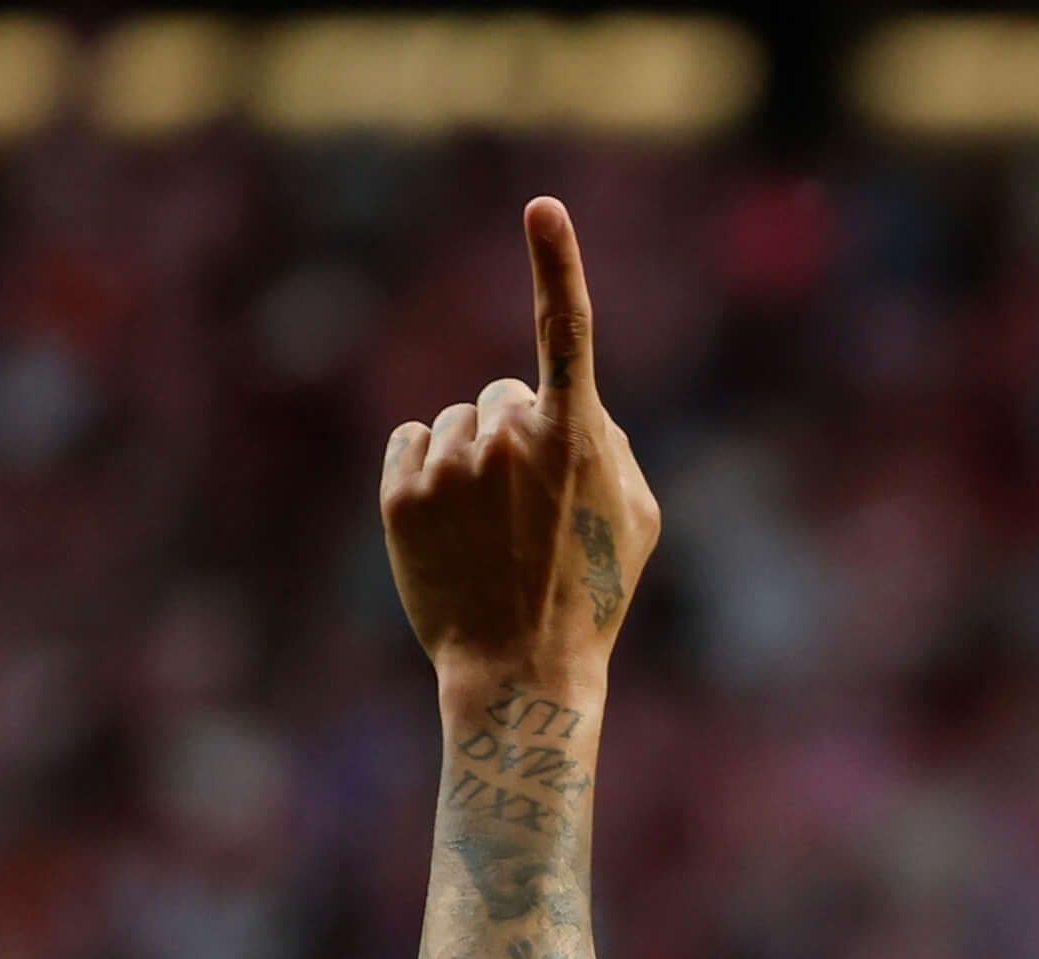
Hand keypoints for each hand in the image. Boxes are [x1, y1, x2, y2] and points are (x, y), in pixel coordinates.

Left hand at [381, 198, 661, 689]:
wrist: (522, 670)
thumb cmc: (592, 595)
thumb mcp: (638, 518)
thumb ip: (610, 441)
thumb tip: (573, 401)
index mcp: (574, 437)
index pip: (567, 330)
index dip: (558, 263)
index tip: (541, 208)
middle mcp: (507, 438)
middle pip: (502, 395)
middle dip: (516, 435)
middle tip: (531, 514)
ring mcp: (449, 466)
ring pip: (456, 423)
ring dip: (472, 461)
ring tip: (492, 534)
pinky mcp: (401, 495)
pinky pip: (412, 443)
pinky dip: (427, 473)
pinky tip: (451, 530)